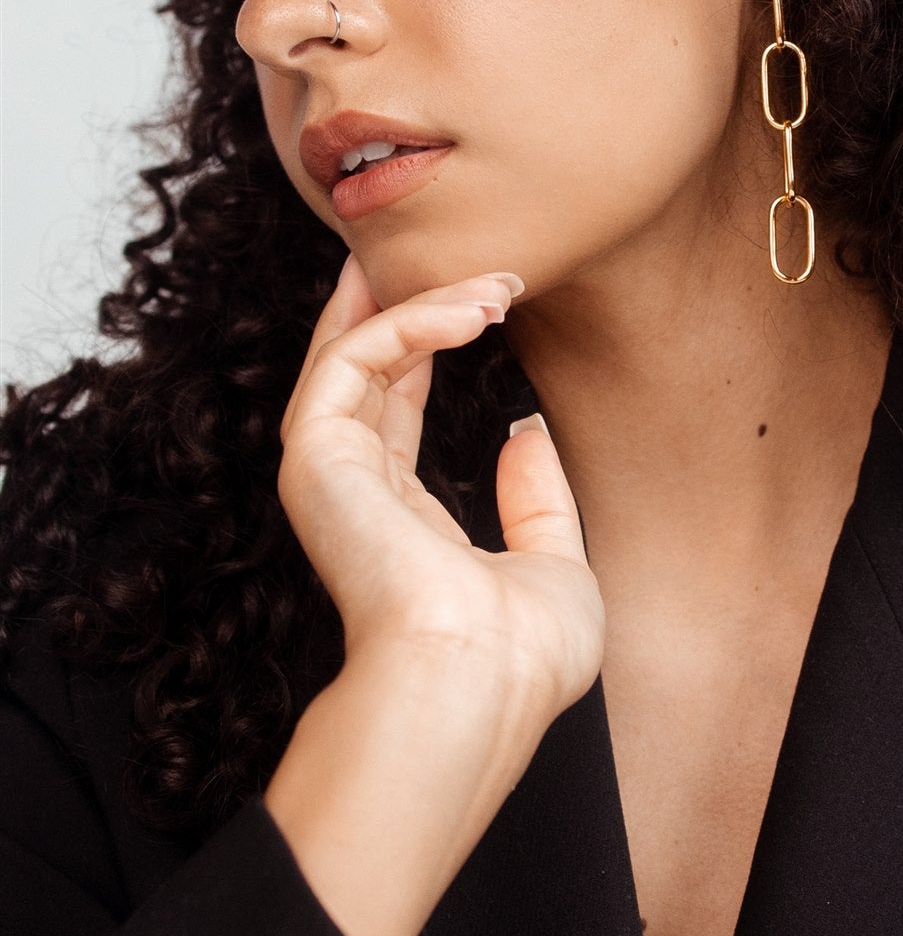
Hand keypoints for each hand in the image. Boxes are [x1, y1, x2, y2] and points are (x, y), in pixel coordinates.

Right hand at [276, 253, 603, 719]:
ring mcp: (328, 475)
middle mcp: (353, 493)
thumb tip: (525, 429)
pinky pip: (353, 361)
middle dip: (406, 300)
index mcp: (397, 521)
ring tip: (493, 280)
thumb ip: (537, 499)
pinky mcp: (315, 458)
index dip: (427, 344)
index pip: (395, 407)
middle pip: (359, 365)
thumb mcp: (555, 566)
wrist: (477, 685)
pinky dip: (408, 324)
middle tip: (460, 250)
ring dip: (422, 304)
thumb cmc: (519, 656)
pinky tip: (470, 311)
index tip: (482, 300)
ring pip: (354, 352)